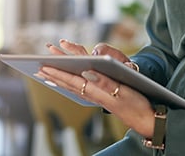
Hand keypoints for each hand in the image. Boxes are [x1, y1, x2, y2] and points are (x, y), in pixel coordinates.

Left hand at [38, 39, 155, 137]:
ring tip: (46, 73)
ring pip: (72, 86)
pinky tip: (65, 83)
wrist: (146, 119)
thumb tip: (86, 71)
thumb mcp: (122, 91)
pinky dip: (69, 84)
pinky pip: (80, 89)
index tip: (43, 65)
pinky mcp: (102, 97)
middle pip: (69, 82)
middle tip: (38, 65)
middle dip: (54, 73)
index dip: (57, 72)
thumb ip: (104, 82)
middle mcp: (94, 94)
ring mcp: (97, 96)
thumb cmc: (136, 104)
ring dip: (58, 78)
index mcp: (97, 91)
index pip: (72, 79)